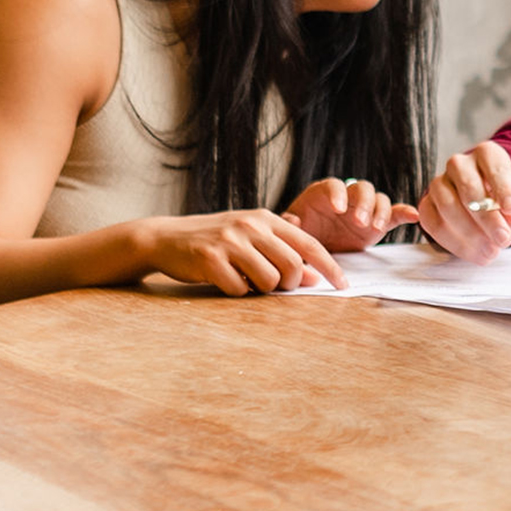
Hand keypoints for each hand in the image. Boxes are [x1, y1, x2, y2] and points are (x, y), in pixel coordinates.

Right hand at [139, 209, 345, 294]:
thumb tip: (315, 277)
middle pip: (293, 267)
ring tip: (247, 280)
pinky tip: (225, 280)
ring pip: (269, 281)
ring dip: (262, 290)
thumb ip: (283, 251)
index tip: (344, 285)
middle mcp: (250, 226)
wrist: (166, 237)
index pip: (310, 245)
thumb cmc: (217, 240)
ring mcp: (229, 241)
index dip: (330, 267)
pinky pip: (239, 289)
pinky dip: (236, 292)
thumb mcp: (252, 236)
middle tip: (278, 286)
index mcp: (266, 218)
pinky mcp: (209, 259)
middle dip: (290, 285)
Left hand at [284, 178, 417, 251]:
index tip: (338, 210)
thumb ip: (291, 223)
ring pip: (379, 199)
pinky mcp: (379, 222)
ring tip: (376, 228)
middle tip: (360, 222)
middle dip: (363, 204)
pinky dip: (405, 213)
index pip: (334, 185)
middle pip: (362, 188)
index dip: (338, 194)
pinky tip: (414, 216)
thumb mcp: (294, 229)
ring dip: (380, 211)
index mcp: (325, 194)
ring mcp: (365, 209)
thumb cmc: (304, 234)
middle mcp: (348, 197)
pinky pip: (395, 214)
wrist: (316, 248)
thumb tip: (295, 220)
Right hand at [415, 142, 510, 263]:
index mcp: (487, 154)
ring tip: (492, 251)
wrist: (489, 209)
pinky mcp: (426, 204)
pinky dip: (456, 243)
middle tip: (503, 238)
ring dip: (471, 234)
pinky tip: (476, 253)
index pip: (493, 165)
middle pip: (468, 186)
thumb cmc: (506, 202)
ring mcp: (439, 183)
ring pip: (448, 206)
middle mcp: (460, 164)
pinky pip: (434, 224)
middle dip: (487, 218)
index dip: (502, 187)